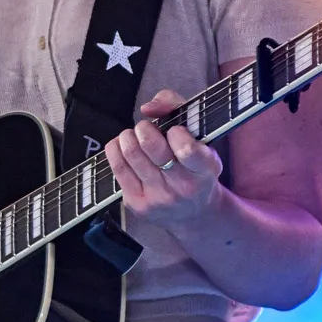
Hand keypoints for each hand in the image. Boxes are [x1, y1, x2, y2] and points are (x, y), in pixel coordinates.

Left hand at [103, 89, 223, 229]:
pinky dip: (116, 149)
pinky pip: (117, 168)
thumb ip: (177, 107)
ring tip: (134, 137)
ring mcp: (159, 198)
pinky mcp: (138, 204)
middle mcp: (183, 187)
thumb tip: (147, 108)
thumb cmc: (195, 165)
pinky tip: (123, 147)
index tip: (174, 131)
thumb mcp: (200, 136)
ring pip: (131, 154)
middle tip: (145, 128)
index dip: (175, 132)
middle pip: (151, 146)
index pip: (186, 149)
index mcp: (204, 169)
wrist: (193, 213)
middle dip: (144, 128)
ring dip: (128, 137)